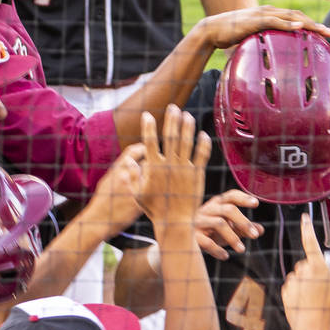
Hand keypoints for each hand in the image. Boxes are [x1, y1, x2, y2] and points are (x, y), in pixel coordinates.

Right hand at [82, 142, 146, 232]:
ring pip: (152, 178)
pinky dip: (154, 193)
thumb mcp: (107, 180)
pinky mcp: (140, 202)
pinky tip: (152, 197)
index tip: (147, 150)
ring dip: (155, 180)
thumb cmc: (103, 201)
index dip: (142, 148)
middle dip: (153, 166)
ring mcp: (133, 188)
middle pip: (148, 164)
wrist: (98, 222)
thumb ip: (120, 169)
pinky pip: (153, 193)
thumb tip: (132, 160)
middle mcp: (125, 176)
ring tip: (155, 184)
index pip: (133, 151)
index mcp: (116, 169)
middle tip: (158, 168)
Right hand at [128, 105, 210, 224]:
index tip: (147, 115)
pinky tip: (203, 134)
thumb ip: (131, 178)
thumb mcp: (137, 194)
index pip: (149, 142)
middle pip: (170, 137)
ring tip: (188, 115)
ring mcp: (184, 169)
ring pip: (187, 142)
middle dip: (171, 120)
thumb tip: (127, 163)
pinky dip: (203, 143)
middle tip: (173, 107)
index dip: (148, 127)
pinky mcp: (197, 174)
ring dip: (187, 127)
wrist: (175, 222)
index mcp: (154, 168)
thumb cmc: (155, 209)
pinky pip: (201, 155)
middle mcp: (169, 165)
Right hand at [194, 5, 329, 49]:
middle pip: (298, 15)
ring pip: (291, 16)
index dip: (310, 24)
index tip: (323, 34)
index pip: (294, 17)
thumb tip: (271, 62)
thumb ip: (263, 44)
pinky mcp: (255, 20)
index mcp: (270, 15)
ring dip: (308, 23)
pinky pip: (275, 21)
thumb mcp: (252, 40)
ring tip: (322, 31)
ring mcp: (262, 14)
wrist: (213, 30)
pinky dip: (288, 23)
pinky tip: (300, 27)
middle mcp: (269, 11)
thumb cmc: (231, 37)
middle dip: (315, 24)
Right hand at [194, 189, 263, 259]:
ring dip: (233, 237)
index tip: (256, 204)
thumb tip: (261, 230)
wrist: (182, 242)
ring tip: (242, 249)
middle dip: (244, 222)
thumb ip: (243, 228)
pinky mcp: (191, 236)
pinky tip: (226, 256)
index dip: (243, 198)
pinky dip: (217, 249)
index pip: (231, 196)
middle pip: (228, 210)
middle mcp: (207, 209)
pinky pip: (206, 241)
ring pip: (219, 224)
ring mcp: (198, 221)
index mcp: (217, 204)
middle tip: (255, 235)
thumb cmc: (210, 232)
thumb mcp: (228, 228)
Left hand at [282, 214, 329, 329]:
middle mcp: (302, 269)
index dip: (308, 227)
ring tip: (318, 297)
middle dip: (317, 272)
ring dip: (309, 282)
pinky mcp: (286, 291)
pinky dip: (300, 292)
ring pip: (302, 276)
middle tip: (327, 287)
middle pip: (310, 264)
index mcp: (317, 265)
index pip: (310, 240)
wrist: (312, 326)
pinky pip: (294, 287)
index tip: (305, 217)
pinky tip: (308, 301)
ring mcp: (293, 280)